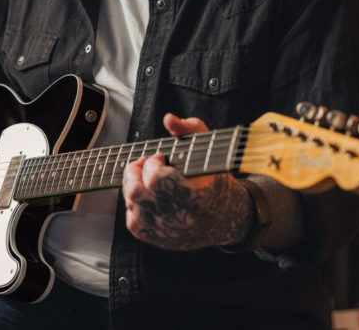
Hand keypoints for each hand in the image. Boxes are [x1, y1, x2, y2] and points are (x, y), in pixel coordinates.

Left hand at [121, 114, 251, 250]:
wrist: (226, 217)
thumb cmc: (216, 180)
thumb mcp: (210, 150)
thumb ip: (190, 129)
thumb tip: (169, 119)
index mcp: (193, 195)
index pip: (155, 180)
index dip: (152, 164)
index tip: (160, 158)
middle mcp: (178, 217)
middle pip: (136, 193)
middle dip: (134, 173)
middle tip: (144, 165)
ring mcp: (166, 230)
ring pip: (132, 206)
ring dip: (134, 187)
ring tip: (146, 180)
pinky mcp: (159, 239)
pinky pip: (133, 222)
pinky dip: (135, 207)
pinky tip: (149, 198)